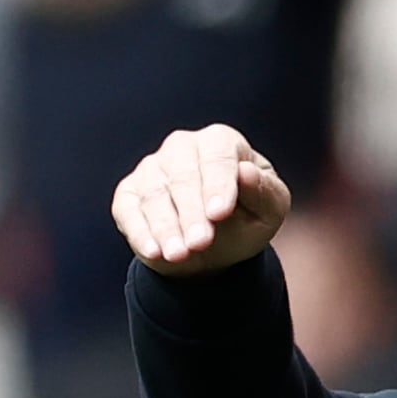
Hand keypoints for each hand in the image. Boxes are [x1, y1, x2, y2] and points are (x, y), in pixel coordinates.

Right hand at [113, 125, 291, 276]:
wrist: (214, 249)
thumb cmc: (246, 219)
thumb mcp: (268, 210)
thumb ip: (263, 190)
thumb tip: (246, 171)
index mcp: (220, 142)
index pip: (217, 157)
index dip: (218, 185)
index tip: (219, 214)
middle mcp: (182, 147)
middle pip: (183, 176)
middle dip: (191, 212)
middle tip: (200, 243)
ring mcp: (152, 168)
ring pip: (155, 195)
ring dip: (166, 227)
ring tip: (180, 255)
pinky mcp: (128, 195)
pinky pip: (129, 211)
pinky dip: (140, 233)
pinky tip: (154, 252)